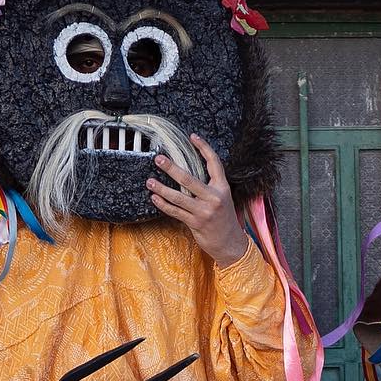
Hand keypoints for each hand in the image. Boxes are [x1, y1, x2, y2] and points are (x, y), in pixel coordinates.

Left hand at [146, 133, 249, 265]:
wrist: (230, 243)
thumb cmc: (224, 219)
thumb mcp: (222, 199)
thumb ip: (209, 186)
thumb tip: (189, 173)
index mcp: (222, 188)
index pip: (214, 163)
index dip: (203, 148)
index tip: (193, 137)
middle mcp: (214, 198)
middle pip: (189, 179)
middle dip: (171, 168)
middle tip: (159, 159)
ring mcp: (204, 211)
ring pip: (179, 197)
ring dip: (162, 189)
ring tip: (150, 181)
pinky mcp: (196, 223)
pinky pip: (176, 212)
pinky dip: (164, 205)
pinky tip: (155, 198)